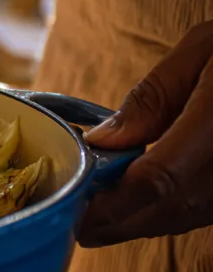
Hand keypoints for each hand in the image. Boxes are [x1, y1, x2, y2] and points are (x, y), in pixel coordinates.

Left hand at [79, 20, 212, 245]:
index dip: (113, 204)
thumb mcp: (205, 48)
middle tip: (72, 218)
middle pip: (172, 210)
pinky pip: (205, 212)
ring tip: (93, 215)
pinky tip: (134, 206)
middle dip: (116, 222)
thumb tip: (103, 141)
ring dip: (138, 222)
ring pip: (188, 218)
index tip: (75, 206)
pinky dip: (166, 213)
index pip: (161, 180)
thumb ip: (153, 97)